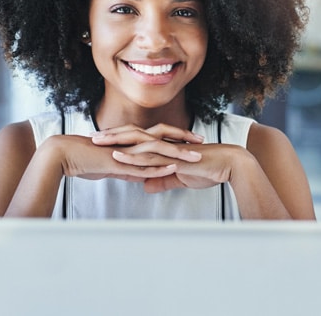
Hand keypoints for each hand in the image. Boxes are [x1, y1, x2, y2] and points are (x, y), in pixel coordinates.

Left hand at [91, 123, 244, 192]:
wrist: (229, 165)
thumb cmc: (209, 169)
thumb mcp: (180, 178)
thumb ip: (162, 180)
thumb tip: (146, 186)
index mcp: (166, 146)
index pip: (138, 140)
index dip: (120, 140)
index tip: (102, 141)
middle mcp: (165, 144)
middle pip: (133, 136)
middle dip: (112, 135)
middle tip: (91, 136)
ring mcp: (169, 148)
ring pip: (138, 141)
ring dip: (117, 141)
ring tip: (97, 142)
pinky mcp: (174, 157)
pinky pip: (150, 156)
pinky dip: (132, 156)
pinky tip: (118, 156)